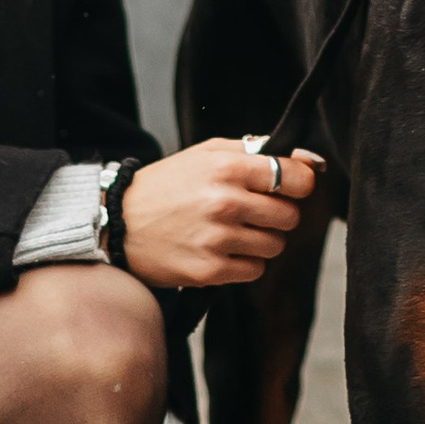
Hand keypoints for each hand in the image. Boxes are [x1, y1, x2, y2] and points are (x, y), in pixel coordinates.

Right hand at [118, 139, 323, 290]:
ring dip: (261, 240)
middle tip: (252, 212)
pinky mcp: (209, 272)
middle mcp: (225, 203)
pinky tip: (220, 250)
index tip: (291, 188)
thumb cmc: (166, 185)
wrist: (117, 223)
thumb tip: (307, 162)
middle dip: (277, 214)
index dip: (299, 184)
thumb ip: (254, 152)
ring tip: (232, 232)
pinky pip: (254, 270)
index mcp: (226, 168)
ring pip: (275, 245)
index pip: (294, 178)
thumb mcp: (205, 153)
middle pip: (290, 216)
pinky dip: (244, 263)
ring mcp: (217, 240)